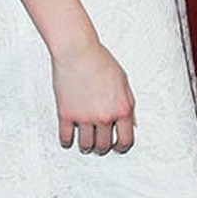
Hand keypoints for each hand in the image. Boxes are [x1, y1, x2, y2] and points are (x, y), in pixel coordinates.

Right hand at [51, 39, 135, 154]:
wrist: (77, 51)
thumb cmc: (99, 60)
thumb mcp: (123, 80)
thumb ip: (128, 102)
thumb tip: (131, 122)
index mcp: (122, 108)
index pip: (126, 140)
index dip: (121, 146)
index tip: (117, 147)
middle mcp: (105, 116)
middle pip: (104, 145)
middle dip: (102, 146)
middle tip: (99, 143)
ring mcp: (85, 117)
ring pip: (86, 145)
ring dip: (86, 145)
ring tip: (85, 140)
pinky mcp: (66, 115)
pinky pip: (66, 138)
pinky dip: (66, 140)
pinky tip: (68, 137)